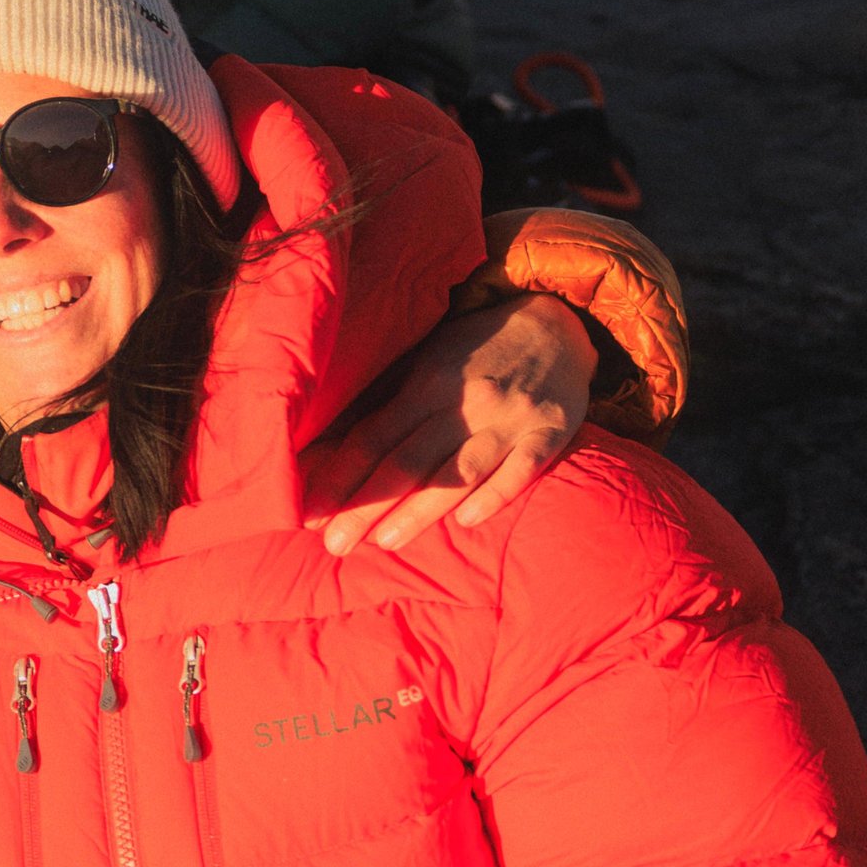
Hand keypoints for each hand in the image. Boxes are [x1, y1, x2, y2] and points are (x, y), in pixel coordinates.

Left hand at [315, 292, 595, 557]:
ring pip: (458, 471)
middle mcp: (466, 402)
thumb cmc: (479, 348)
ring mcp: (510, 418)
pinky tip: (467, 521)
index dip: (340, 476)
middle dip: (367, 505)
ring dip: (420, 510)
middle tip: (334, 544)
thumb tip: (335, 447)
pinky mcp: (551, 431)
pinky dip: (494, 495)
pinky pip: (522, 468)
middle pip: (407, 461)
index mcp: (428, 382)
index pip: (373, 436)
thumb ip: (394, 401)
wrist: (557, 323)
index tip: (309, 512)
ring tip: (384, 542)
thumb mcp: (431, 358)